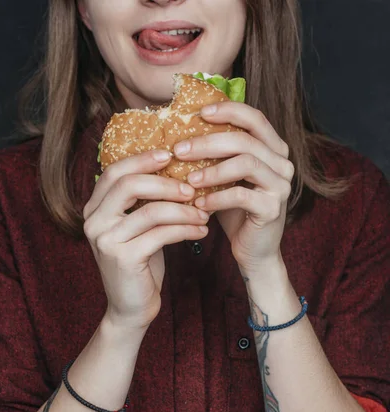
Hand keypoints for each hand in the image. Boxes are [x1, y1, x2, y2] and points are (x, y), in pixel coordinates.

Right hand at [83, 150, 209, 330]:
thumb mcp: (138, 228)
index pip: (115, 171)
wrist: (131, 308)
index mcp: (94, 209)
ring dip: (183, 209)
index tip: (170, 154)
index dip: (142, 159)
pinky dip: (186, 229)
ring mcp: (106, 240)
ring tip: (204, 212)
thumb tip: (175, 169)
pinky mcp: (124, 258)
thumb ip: (144, 203)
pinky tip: (201, 231)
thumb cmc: (140, 264)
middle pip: (129, 184)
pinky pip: (161, 234)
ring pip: (151, 210)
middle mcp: (94, 221)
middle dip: (165, 181)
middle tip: (192, 187)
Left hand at [173, 102, 293, 272]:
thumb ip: (216, 155)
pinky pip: (241, 195)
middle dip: (208, 142)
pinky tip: (199, 203)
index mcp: (273, 149)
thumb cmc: (235, 211)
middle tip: (179, 150)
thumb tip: (181, 131)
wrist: (253, 250)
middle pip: (246, 139)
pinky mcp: (273, 209)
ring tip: (188, 179)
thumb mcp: (225, 177)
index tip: (199, 113)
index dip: (229, 110)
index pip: (255, 118)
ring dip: (212, 169)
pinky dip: (216, 197)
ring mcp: (281, 186)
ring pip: (246, 163)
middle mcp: (283, 163)